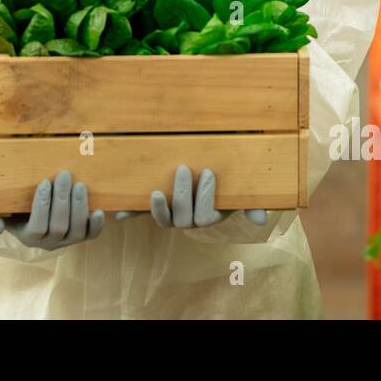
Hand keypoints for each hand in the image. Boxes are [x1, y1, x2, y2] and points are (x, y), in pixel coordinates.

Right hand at [0, 170, 104, 249]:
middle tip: (64, 175)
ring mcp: (67, 241)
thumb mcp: (1, 216)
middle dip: (62, 200)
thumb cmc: (16, 213)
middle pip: (59, 226)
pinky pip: (91, 235)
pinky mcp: (82, 237)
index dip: (42, 205)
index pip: (37, 226)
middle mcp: (50, 243)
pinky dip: (96, 225)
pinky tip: (99, 211)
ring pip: (76, 230)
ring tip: (79, 185)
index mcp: (30, 237)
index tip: (44, 182)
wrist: (34, 220)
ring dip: (79, 207)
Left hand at [114, 166, 267, 226]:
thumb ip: (251, 201)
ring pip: (164, 220)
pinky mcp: (156, 204)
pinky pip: (141, 213)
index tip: (209, 171)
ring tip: (156, 192)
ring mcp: (172, 212)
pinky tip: (120, 214)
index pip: (206, 216)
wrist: (209, 161)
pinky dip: (131, 213)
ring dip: (158, 209)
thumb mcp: (240, 183)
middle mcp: (190, 218)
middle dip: (184, 194)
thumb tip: (261, 220)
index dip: (206, 197)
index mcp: (210, 213)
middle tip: (185, 168)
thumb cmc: (227, 172)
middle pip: (184, 219)